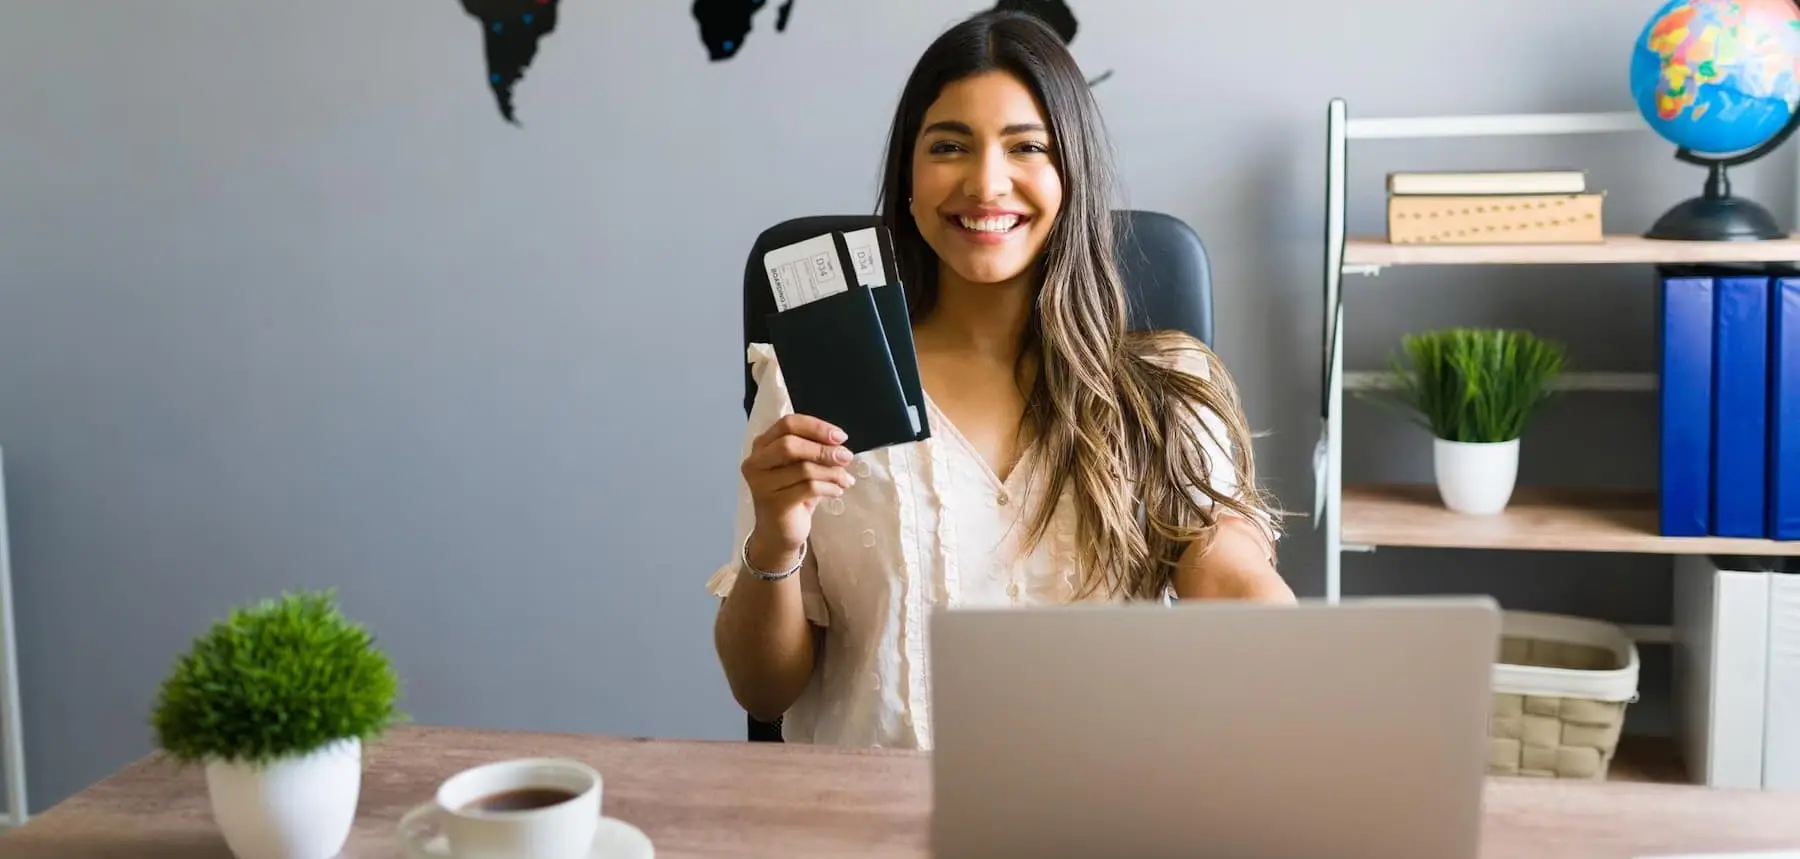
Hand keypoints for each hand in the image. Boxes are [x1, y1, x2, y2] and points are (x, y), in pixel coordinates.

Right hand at [741, 414, 854, 569]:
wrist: (778, 533)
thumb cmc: (792, 495)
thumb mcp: (801, 468)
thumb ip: (814, 452)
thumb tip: (840, 445)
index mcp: (762, 446)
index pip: (787, 424)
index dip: (816, 427)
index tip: (840, 436)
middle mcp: (756, 462)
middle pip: (790, 444)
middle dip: (823, 449)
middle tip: (846, 457)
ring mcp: (761, 484)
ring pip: (803, 469)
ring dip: (832, 472)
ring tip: (845, 479)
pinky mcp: (774, 504)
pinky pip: (808, 488)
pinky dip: (829, 488)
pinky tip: (838, 491)